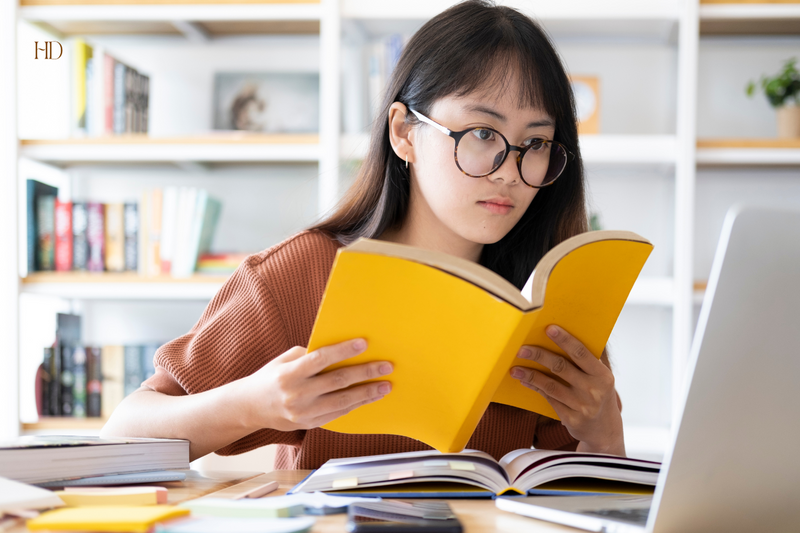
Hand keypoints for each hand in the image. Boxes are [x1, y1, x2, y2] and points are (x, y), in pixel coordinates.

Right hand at [243, 339, 392, 431]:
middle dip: (365, 373)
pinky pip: (338, 414)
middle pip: (337, 381)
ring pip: (342, 402)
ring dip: (367, 393)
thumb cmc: (271, 377)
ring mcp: (303, 412)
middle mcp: (296, 394)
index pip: (320, 359)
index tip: (364, 343)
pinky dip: (356, 405)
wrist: (250, 407)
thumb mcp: (284, 360)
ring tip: (385, 386)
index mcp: (289, 373)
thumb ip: (309, 355)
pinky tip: (369, 397)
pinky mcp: (309, 424)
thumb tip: (341, 350)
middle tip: (386, 366)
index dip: (343, 350)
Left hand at [510, 325, 624, 455]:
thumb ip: (586, 362)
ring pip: (550, 385)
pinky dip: (535, 387)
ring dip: (530, 375)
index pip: (581, 353)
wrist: (605, 430)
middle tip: (521, 348)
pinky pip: (548, 398)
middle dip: (539, 355)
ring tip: (515, 368)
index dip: (565, 340)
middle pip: (561, 367)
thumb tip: (558, 337)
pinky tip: (524, 380)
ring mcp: (582, 406)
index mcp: (602, 375)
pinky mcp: (571, 419)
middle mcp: (593, 391)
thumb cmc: (598, 394)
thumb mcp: (600, 378)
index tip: (549, 328)